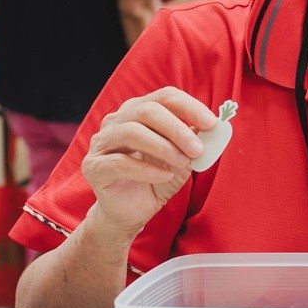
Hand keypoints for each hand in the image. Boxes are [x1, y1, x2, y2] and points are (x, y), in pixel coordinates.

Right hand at [80, 87, 212, 239]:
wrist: (133, 211)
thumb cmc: (157, 178)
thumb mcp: (183, 158)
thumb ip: (195, 141)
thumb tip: (214, 129)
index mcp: (139, 111)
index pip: (164, 96)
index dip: (189, 107)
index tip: (211, 123)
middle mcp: (117, 121)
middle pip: (147, 110)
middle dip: (177, 129)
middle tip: (197, 150)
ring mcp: (101, 142)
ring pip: (132, 132)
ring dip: (164, 148)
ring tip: (182, 163)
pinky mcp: (93, 166)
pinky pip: (120, 162)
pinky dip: (147, 169)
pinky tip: (164, 176)